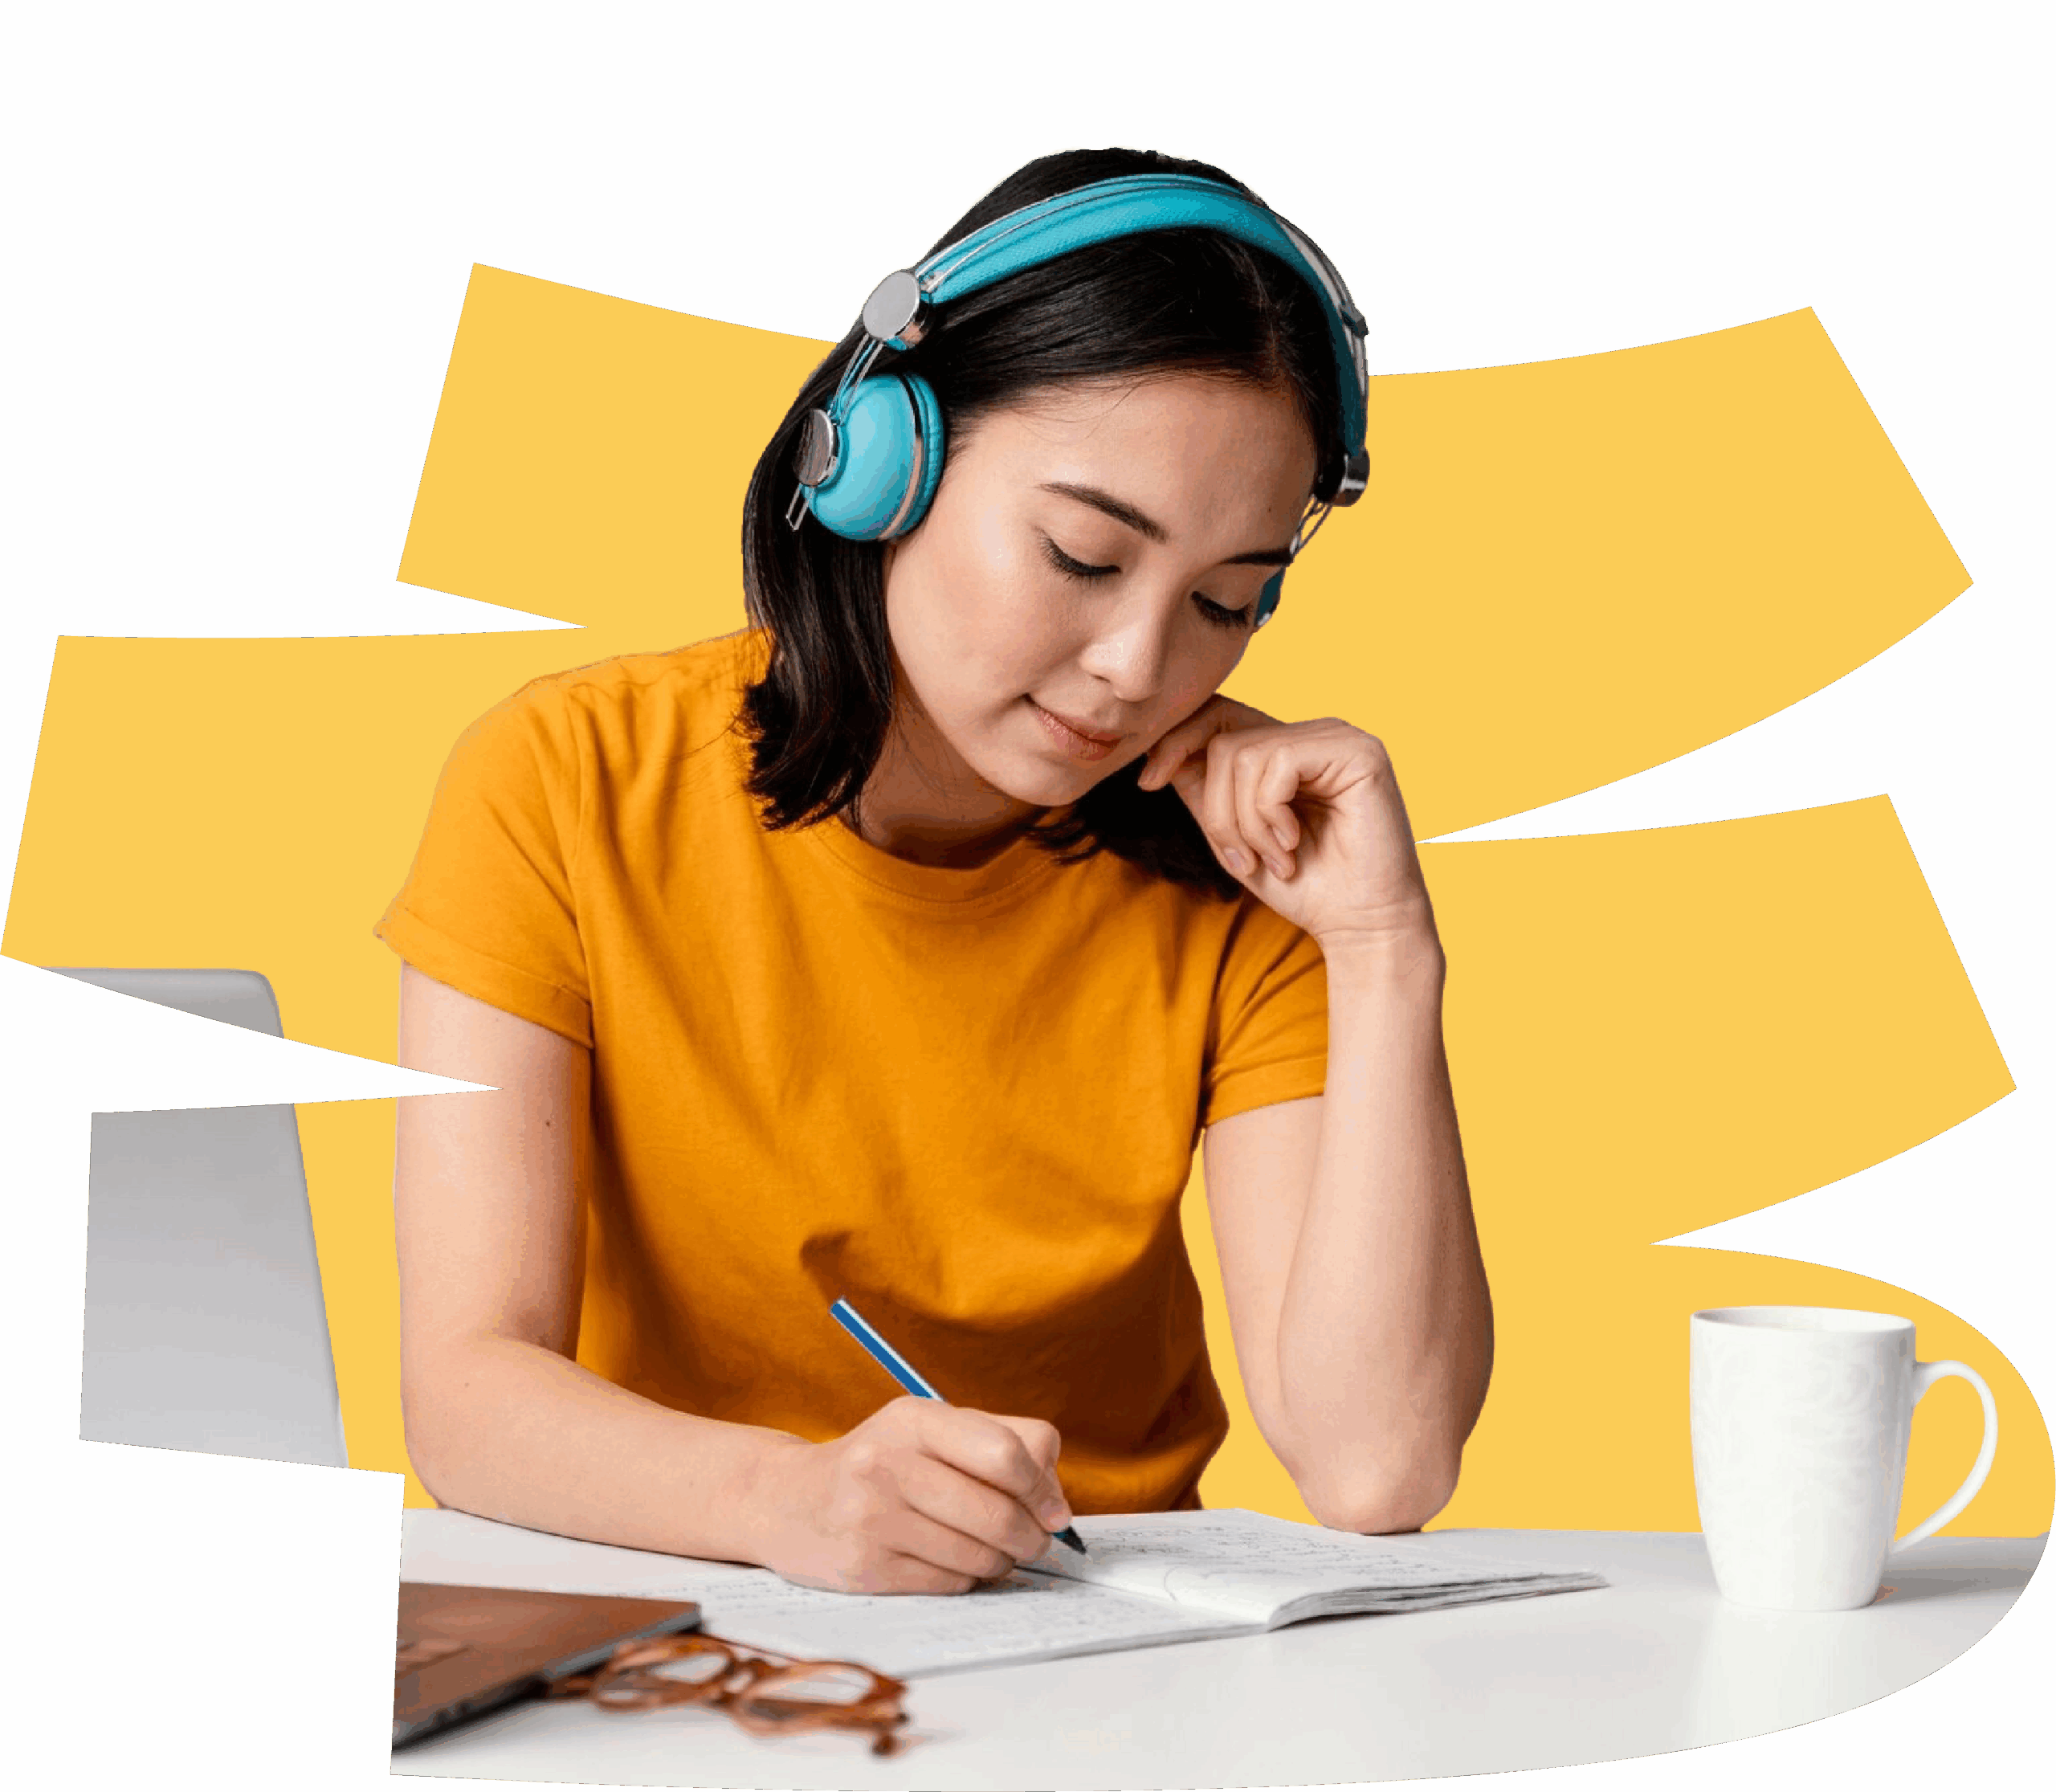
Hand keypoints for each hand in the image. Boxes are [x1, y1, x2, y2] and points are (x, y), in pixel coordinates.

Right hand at [759, 1397, 1072, 1594]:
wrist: (791, 1501)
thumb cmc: (883, 1464)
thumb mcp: (933, 1430)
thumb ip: (1003, 1445)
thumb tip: (1057, 1505)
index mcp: (915, 1418)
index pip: (1005, 1452)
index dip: (1043, 1488)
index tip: (1055, 1511)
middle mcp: (888, 1463)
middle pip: (998, 1513)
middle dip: (1030, 1536)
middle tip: (1034, 1542)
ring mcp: (872, 1517)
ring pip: (978, 1555)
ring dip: (1000, 1562)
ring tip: (991, 1551)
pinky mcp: (865, 1567)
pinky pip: (948, 1584)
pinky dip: (966, 1579)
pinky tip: (953, 1562)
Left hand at [1136, 696, 1435, 948]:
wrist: (1359, 925)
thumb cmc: (1304, 887)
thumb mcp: (1233, 836)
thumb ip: (1203, 792)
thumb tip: (1159, 755)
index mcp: (1286, 748)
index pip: (1217, 716)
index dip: (1175, 741)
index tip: (1148, 782)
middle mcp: (1312, 734)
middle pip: (1223, 742)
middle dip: (1217, 810)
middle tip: (1242, 859)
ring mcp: (1337, 737)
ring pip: (1242, 754)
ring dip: (1244, 822)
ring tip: (1274, 859)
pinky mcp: (1358, 752)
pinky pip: (1277, 763)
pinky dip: (1270, 815)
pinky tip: (1293, 845)